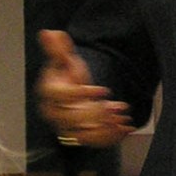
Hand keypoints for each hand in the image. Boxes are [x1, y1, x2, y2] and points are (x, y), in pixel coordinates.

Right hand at [36, 29, 133, 147]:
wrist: (73, 92)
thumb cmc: (67, 76)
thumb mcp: (65, 59)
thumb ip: (58, 48)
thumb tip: (49, 33)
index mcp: (49, 94)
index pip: (62, 97)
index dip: (82, 94)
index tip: (104, 90)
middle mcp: (55, 114)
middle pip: (73, 119)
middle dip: (96, 114)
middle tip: (115, 107)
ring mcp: (67, 128)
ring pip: (84, 135)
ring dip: (105, 129)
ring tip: (123, 119)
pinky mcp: (80, 137)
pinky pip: (95, 142)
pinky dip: (111, 138)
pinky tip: (126, 128)